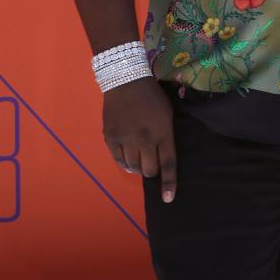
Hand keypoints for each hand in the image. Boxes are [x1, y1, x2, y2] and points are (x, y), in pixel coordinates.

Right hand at [102, 78, 177, 201]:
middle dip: (151, 172)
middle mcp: (144, 139)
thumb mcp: (167, 114)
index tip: (168, 199)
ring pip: (133, 167)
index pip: (168, 164)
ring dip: (138, 167)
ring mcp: (126, 138)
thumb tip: (162, 159)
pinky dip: (124, 162)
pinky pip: (117, 159)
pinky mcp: (111, 136)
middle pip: (149, 169)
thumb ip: (166, 136)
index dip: (169, 184)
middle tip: (151, 164)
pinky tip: (127, 158)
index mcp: (162, 132)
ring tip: (139, 158)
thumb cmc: (152, 96)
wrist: (126, 80)